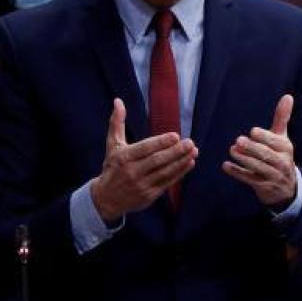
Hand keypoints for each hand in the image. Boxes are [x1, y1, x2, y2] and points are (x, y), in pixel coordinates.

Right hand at [91, 98, 196, 222]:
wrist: (106, 199)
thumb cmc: (112, 167)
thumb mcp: (112, 145)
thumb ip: (117, 123)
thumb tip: (118, 101)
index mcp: (123, 157)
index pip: (145, 149)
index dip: (160, 142)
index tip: (175, 136)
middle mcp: (132, 171)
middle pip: (157, 160)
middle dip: (175, 152)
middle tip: (190, 142)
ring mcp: (141, 185)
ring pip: (165, 172)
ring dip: (181, 162)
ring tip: (194, 151)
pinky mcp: (149, 195)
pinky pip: (167, 182)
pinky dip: (180, 173)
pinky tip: (189, 163)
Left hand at [222, 94, 296, 209]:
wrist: (287, 188)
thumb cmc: (281, 156)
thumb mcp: (282, 137)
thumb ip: (282, 118)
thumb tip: (288, 96)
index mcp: (286, 148)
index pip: (275, 142)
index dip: (264, 137)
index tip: (253, 131)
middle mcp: (282, 162)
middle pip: (266, 155)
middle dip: (253, 148)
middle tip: (238, 141)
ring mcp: (273, 176)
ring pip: (258, 167)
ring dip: (244, 159)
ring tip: (232, 150)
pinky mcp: (264, 187)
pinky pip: (250, 179)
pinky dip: (237, 173)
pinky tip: (226, 166)